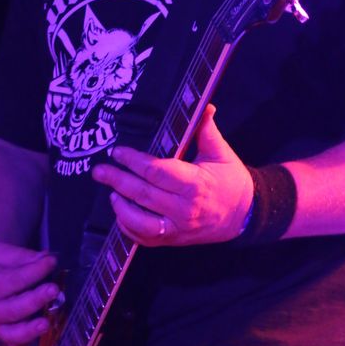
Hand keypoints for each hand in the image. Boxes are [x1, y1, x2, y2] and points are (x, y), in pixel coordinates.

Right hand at [0, 242, 58, 345]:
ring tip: (45, 324)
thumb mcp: (0, 253)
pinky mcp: (5, 334)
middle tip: (53, 289)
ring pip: (13, 333)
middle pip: (13, 309)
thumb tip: (46, 258)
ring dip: (30, 330)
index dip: (33, 271)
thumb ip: (22, 257)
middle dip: (34, 300)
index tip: (51, 261)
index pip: (13, 280)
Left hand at [91, 104, 252, 246]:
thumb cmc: (232, 180)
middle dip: (117, 181)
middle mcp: (185, 209)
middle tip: (98, 171)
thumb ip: (207, 130)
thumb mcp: (221, 153)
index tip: (118, 152)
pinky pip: (146, 239)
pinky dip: (129, 228)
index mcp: (195, 184)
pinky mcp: (175, 240)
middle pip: (143, 195)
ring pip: (141, 222)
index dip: (134, 161)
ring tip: (110, 192)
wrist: (245, 215)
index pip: (157, 171)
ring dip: (121, 208)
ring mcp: (178, 228)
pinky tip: (121, 213)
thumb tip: (204, 105)